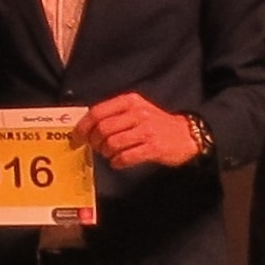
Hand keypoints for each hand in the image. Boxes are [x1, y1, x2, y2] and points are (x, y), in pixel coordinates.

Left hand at [80, 93, 202, 169]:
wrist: (187, 135)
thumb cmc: (156, 124)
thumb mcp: (137, 110)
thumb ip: (114, 115)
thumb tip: (86, 127)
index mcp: (130, 101)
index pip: (98, 112)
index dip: (83, 126)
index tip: (76, 137)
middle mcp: (138, 113)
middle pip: (103, 129)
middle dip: (94, 141)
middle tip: (95, 148)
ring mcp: (146, 130)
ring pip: (112, 143)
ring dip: (106, 153)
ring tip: (109, 154)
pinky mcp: (153, 147)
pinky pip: (125, 157)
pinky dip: (117, 162)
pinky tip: (118, 162)